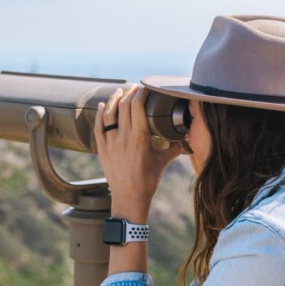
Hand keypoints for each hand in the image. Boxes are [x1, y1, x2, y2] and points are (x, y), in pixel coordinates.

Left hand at [94, 84, 181, 221]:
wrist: (129, 197)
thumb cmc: (148, 180)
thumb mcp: (163, 162)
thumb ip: (175, 148)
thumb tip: (185, 140)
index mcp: (140, 137)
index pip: (138, 106)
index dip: (141, 93)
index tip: (145, 87)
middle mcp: (124, 137)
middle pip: (124, 106)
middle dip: (129, 92)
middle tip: (134, 87)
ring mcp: (111, 142)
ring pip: (109, 114)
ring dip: (114, 99)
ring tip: (119, 91)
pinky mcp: (102, 149)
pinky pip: (98, 128)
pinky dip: (100, 115)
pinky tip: (102, 106)